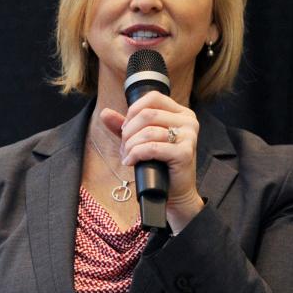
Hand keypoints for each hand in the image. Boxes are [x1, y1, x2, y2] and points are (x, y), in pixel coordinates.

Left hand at [99, 92, 203, 232]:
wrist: (176, 193)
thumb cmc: (160, 166)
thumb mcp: (141, 141)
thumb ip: (124, 125)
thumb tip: (104, 112)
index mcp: (181, 113)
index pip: (153, 98)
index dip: (133, 111)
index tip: (125, 129)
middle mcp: (188, 121)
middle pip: (148, 114)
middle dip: (128, 131)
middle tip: (124, 147)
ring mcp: (188, 136)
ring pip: (148, 131)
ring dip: (130, 145)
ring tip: (127, 157)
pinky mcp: (185, 153)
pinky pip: (152, 147)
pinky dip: (136, 154)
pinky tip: (131, 162)